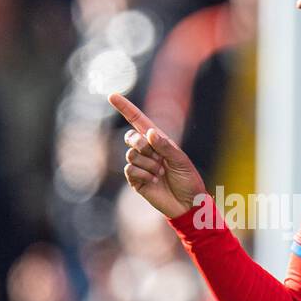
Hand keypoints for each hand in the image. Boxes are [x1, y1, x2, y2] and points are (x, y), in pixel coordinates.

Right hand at [107, 92, 206, 219]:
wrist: (188, 204)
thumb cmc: (188, 180)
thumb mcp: (181, 160)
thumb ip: (165, 146)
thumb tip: (149, 133)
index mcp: (158, 141)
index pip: (138, 121)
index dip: (125, 108)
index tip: (112, 95)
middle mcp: (147, 151)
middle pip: (131, 137)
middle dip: (141, 144)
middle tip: (157, 157)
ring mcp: (140, 165)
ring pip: (130, 155)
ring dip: (148, 164)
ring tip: (160, 173)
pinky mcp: (135, 180)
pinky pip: (130, 170)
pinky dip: (143, 174)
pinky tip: (154, 181)